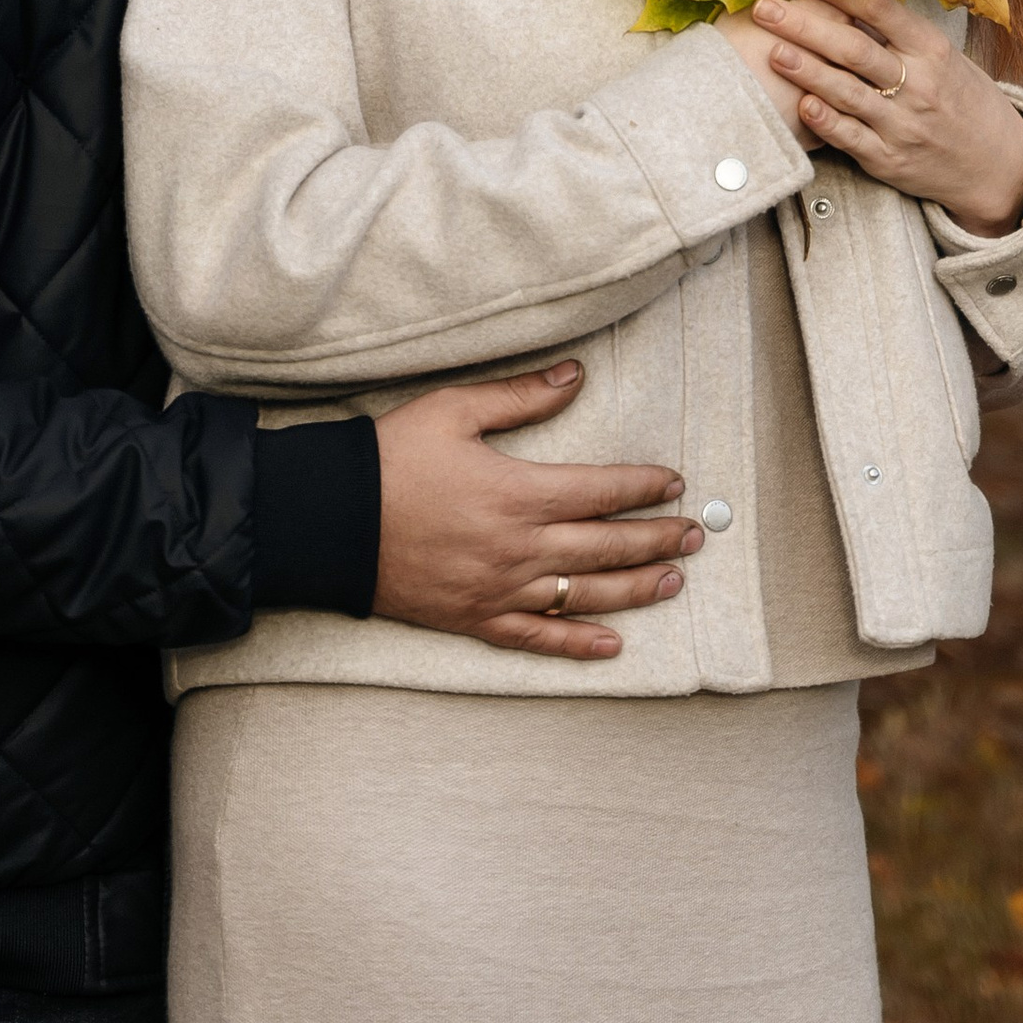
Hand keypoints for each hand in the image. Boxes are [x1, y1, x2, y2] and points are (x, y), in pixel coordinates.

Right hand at [372, 364, 704, 661]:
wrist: (329, 521)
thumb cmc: (390, 459)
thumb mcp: (454, 410)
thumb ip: (521, 396)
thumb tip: (576, 376)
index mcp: (519, 492)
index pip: (601, 491)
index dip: (643, 487)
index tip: (672, 482)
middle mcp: (519, 548)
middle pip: (606, 545)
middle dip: (656, 539)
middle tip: (693, 535)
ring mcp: (499, 590)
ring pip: (585, 594)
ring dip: (635, 589)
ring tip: (672, 582)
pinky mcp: (475, 618)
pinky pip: (537, 638)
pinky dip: (578, 644)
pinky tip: (613, 646)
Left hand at [721, 0, 1022, 236]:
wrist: (997, 162)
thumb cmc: (957, 96)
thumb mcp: (940, 54)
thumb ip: (894, 30)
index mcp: (929, 47)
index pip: (874, 7)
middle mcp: (918, 84)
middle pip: (854, 49)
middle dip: (804, 26)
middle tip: (764, 8)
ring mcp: (903, 124)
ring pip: (848, 93)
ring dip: (807, 71)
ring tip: (771, 51)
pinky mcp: (890, 160)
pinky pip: (852, 139)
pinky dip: (826, 122)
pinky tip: (801, 106)